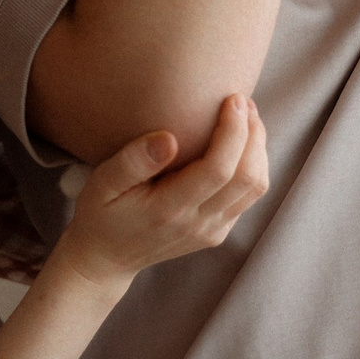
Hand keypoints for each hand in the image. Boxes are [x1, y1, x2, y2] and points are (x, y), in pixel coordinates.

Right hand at [57, 96, 270, 285]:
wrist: (106, 259)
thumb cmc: (101, 213)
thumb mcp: (102, 184)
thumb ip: (133, 161)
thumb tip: (169, 137)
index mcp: (169, 210)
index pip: (218, 169)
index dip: (233, 131)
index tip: (233, 99)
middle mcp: (197, 224)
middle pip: (246, 177)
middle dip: (252, 134)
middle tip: (243, 101)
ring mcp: (211, 231)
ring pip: (255, 188)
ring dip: (259, 148)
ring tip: (247, 117)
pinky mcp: (217, 233)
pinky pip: (249, 197)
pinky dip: (254, 164)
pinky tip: (241, 142)